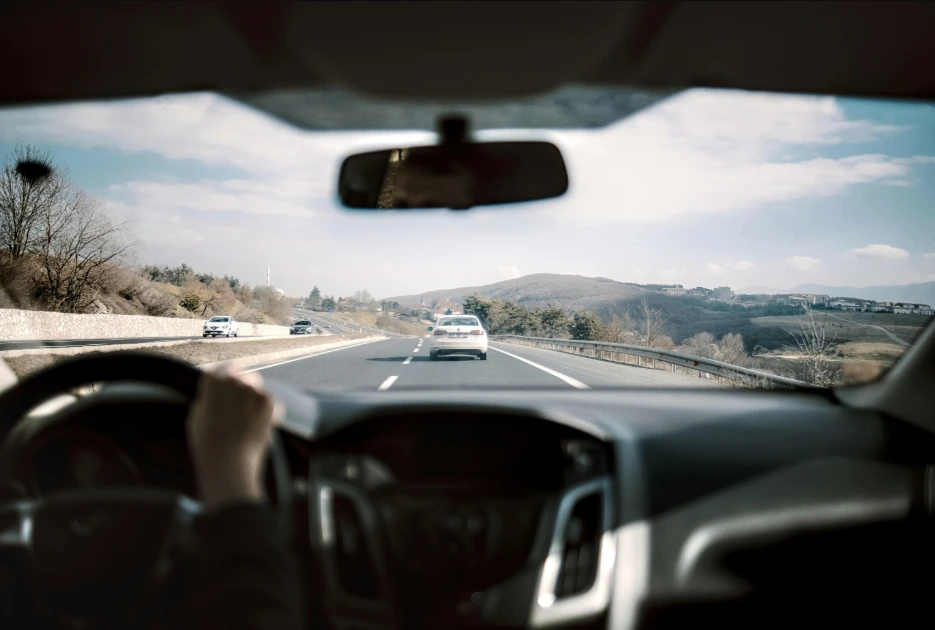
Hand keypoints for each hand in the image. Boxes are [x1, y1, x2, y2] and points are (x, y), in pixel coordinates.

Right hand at [186, 365, 281, 508]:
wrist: (228, 461)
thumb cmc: (207, 443)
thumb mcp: (197, 417)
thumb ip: (207, 399)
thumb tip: (214, 394)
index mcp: (212, 381)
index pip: (224, 369)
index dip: (229, 378)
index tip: (232, 388)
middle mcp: (233, 380)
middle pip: (244, 378)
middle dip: (245, 390)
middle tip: (242, 409)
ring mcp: (252, 389)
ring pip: (258, 391)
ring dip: (255, 402)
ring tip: (247, 424)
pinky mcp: (268, 401)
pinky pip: (270, 403)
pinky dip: (267, 414)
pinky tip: (257, 429)